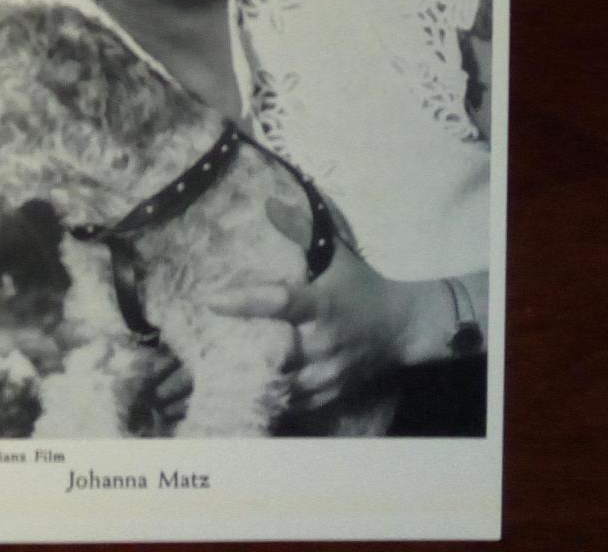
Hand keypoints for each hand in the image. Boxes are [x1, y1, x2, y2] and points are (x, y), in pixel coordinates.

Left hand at [228, 193, 426, 415]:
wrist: (402, 326)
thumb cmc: (362, 285)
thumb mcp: (335, 253)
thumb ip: (300, 230)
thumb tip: (267, 203)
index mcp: (321, 304)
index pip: (280, 303)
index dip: (244, 303)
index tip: (211, 300)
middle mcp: (323, 342)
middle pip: (276, 354)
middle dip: (242, 353)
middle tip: (205, 346)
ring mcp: (329, 372)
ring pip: (284, 386)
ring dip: (255, 380)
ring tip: (220, 372)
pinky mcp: (332, 392)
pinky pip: (298, 404)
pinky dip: (274, 398)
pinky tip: (251, 392)